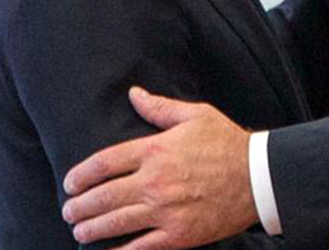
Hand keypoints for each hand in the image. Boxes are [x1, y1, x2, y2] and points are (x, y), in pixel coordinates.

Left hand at [62, 87, 256, 248]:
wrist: (258, 176)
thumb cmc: (227, 143)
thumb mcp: (195, 115)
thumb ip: (159, 107)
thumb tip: (133, 94)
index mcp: (155, 150)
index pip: (103, 163)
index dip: (80, 175)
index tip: (70, 183)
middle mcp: (154, 181)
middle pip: (103, 196)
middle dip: (79, 206)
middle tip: (69, 212)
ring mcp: (165, 211)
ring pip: (115, 223)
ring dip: (91, 230)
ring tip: (80, 231)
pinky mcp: (178, 235)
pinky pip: (139, 249)